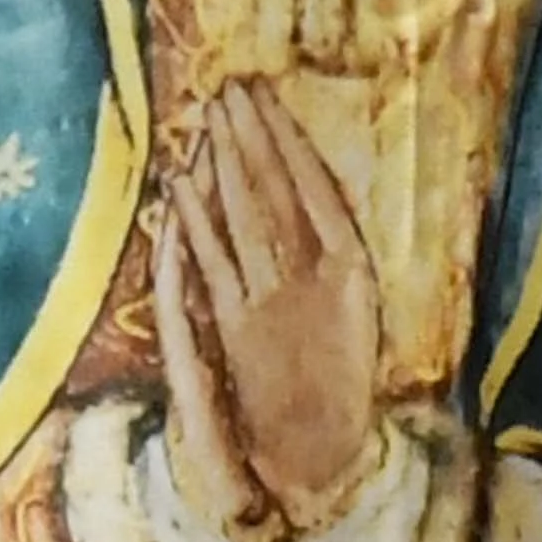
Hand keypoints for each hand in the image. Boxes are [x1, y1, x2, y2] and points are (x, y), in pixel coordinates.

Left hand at [146, 79, 390, 541]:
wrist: (320, 451)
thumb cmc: (344, 377)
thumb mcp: (359, 307)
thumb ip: (335, 251)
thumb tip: (306, 189)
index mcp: (355, 266)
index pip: (314, 182)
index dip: (285, 136)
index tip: (265, 97)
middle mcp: (314, 275)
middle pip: (275, 188)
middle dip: (248, 135)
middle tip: (227, 91)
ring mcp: (272, 299)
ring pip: (242, 215)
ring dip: (222, 163)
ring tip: (206, 119)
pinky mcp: (235, 326)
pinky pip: (211, 260)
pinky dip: (195, 218)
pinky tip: (182, 183)